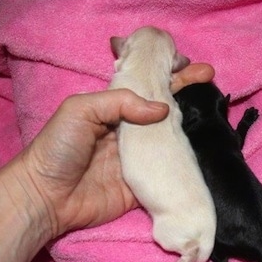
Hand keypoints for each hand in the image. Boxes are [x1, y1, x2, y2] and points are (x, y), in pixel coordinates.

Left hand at [14, 63, 214, 237]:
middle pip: (163, 109)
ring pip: (169, 137)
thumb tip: (163, 109)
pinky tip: (202, 148)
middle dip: (186, 91)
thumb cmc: (59, 148)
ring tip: (212, 107)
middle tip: (209, 76)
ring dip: (190, 123)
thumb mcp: (81, 110)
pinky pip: (167, 168)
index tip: (189, 64)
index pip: (146, 86)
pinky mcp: (143, 181)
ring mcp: (139, 156)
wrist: (48, 197)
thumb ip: (120, 102)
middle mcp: (130, 130)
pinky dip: (184, 159)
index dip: (166, 74)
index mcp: (114, 109)